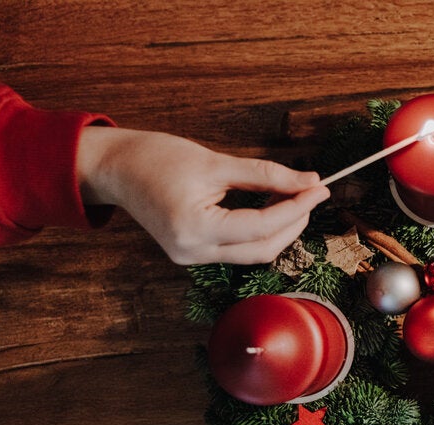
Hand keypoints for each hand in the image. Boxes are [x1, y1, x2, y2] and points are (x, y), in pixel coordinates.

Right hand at [76, 127, 329, 264]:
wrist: (113, 167)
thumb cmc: (155, 157)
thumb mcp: (214, 161)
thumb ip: (265, 175)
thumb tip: (309, 181)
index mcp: (194, 229)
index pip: (262, 226)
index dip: (297, 208)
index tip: (320, 188)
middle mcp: (193, 253)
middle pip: (263, 249)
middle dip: (294, 222)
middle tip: (313, 192)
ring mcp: (191, 258)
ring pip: (253, 253)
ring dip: (280, 228)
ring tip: (294, 197)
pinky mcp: (192, 254)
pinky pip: (237, 249)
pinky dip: (259, 231)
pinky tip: (271, 207)